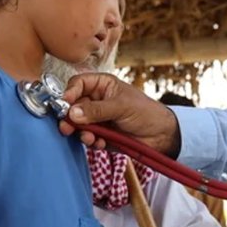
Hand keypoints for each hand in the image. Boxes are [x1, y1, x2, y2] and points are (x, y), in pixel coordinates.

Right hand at [60, 73, 181, 154]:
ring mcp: (98, 119)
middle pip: (73, 106)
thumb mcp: (121, 106)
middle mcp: (97, 101)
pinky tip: (100, 143)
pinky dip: (92, 142)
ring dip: (81, 132)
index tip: (64, 104)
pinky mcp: (101, 135)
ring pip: (79, 124)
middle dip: (70, 117)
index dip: (69, 93)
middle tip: (67, 126)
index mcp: (102, 85)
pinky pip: (89, 138)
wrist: (162, 136)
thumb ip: (97, 110)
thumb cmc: (146, 112)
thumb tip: (73, 113)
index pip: (78, 84)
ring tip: (89, 137)